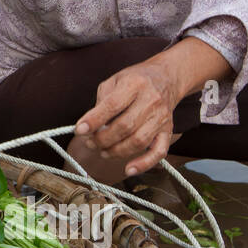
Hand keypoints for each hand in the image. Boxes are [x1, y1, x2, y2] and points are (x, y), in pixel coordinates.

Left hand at [74, 58, 179, 175]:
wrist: (166, 78)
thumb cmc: (135, 81)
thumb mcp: (114, 81)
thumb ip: (101, 101)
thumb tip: (90, 126)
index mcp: (135, 84)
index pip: (112, 105)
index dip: (94, 120)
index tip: (79, 130)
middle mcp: (151, 101)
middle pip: (125, 126)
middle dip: (102, 139)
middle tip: (90, 143)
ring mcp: (162, 118)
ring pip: (138, 141)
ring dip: (116, 151)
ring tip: (102, 151)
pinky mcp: (168, 131)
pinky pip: (159, 152)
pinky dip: (144, 164)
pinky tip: (129, 169)